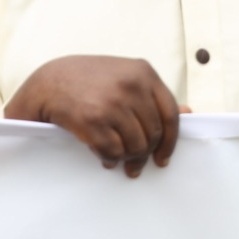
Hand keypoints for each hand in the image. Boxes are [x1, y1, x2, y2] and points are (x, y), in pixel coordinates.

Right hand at [5, 55, 179, 177]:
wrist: (48, 82)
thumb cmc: (89, 81)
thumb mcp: (125, 76)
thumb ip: (154, 95)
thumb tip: (189, 112)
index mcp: (143, 72)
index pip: (170, 114)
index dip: (170, 141)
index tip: (164, 157)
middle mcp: (130, 85)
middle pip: (152, 133)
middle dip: (146, 154)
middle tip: (138, 166)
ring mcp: (112, 102)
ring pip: (135, 145)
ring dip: (129, 158)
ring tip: (121, 160)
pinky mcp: (93, 119)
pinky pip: (113, 151)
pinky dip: (110, 159)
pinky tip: (105, 158)